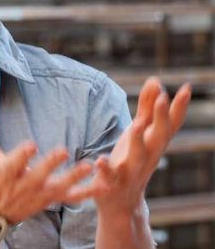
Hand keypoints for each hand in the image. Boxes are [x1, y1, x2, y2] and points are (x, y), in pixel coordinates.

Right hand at [0, 96, 101, 222]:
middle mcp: (23, 185)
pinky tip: (103, 184)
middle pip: (38, 175)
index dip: (22, 155)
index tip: (32, 145)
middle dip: (50, 164)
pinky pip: (70, 198)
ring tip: (88, 166)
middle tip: (63, 151)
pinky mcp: (49, 200)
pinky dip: (87, 192)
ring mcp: (38, 194)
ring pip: (58, 188)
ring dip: (74, 178)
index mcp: (5, 172)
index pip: (14, 163)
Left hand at [93, 77, 191, 214]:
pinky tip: (99, 160)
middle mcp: (148, 157)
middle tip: (163, 97)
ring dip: (138, 141)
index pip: (170, 123)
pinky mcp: (112, 183)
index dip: (179, 106)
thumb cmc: (132, 160)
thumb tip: (156, 80)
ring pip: (137, 157)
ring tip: (135, 125)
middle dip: (161, 117)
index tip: (186, 87)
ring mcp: (131, 171)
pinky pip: (110, 177)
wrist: (122, 203)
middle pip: (158, 137)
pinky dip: (105, 169)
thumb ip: (146, 107)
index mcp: (153, 143)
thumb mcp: (140, 132)